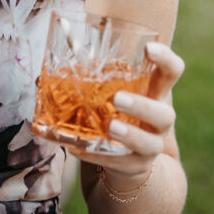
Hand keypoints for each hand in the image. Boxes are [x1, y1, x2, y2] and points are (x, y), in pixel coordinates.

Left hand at [67, 41, 184, 185]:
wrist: (130, 159)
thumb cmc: (116, 115)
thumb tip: (41, 77)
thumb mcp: (108, 96)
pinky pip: (118, 162)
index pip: (172, 72)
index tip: (150, 48)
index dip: (166, 59)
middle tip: (118, 98)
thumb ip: (84, 83)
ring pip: (150, 143)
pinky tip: (78, 149)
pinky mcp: (135, 165)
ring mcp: (151, 145)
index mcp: (154, 93)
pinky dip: (97, 156)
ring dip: (129, 135)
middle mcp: (159, 119)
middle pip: (164, 113)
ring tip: (110, 127)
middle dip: (143, 105)